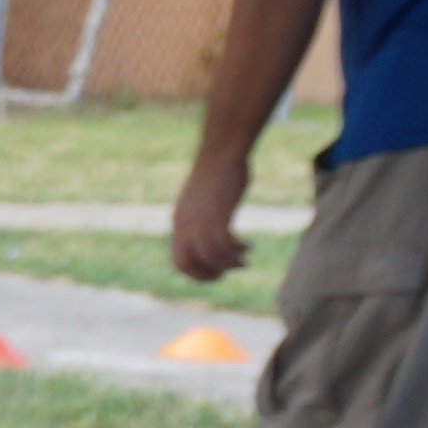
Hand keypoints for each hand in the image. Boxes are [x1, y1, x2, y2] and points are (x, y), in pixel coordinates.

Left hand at [170, 154, 253, 287]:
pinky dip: (236, 251)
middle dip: (207, 275)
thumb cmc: (217, 172)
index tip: (214, 273)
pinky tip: (248, 247)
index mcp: (178, 222)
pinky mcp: (217, 213)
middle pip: (188, 264)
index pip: (178, 260)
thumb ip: (202, 218)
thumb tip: (212, 231)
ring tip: (243, 261)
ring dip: (228, 264)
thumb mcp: (202, 200)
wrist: (222, 152)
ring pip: (209, 256)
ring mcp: (200, 219)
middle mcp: (184, 224)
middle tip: (227, 274)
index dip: (195, 273)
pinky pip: (224, 244)